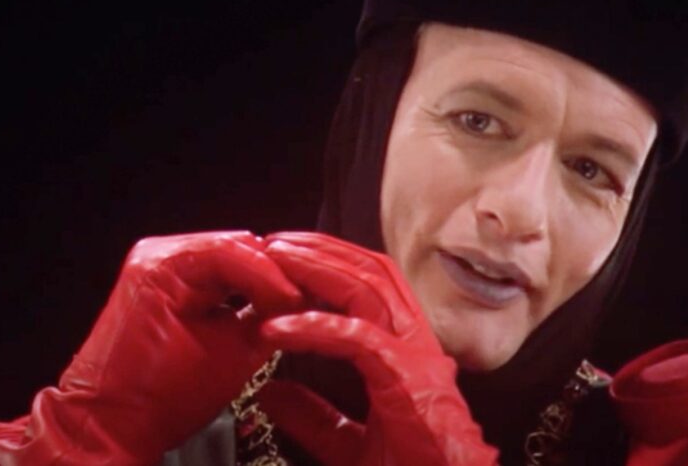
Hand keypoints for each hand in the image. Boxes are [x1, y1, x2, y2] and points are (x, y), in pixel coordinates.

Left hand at [0, 232, 301, 465]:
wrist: (110, 426)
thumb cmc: (155, 399)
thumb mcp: (231, 355)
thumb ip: (271, 320)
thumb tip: (302, 303)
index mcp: (166, 265)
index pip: (239, 251)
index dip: (278, 276)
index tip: (304, 297)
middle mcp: (158, 255)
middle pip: (237, 250)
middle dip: (273, 278)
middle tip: (304, 301)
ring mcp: (158, 268)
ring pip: (230, 262)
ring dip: (261, 284)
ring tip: (289, 308)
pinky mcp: (164, 286)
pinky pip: (214, 277)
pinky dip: (241, 291)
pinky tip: (264, 308)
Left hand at [257, 232, 497, 465]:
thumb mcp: (349, 445)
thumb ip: (315, 418)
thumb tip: (271, 394)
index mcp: (407, 353)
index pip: (373, 286)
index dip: (332, 264)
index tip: (287, 259)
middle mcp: (416, 344)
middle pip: (371, 273)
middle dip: (322, 251)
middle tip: (276, 241)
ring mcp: (416, 358)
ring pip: (367, 290)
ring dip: (317, 270)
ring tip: (275, 259)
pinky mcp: (407, 379)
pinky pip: (358, 339)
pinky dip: (315, 328)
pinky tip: (277, 328)